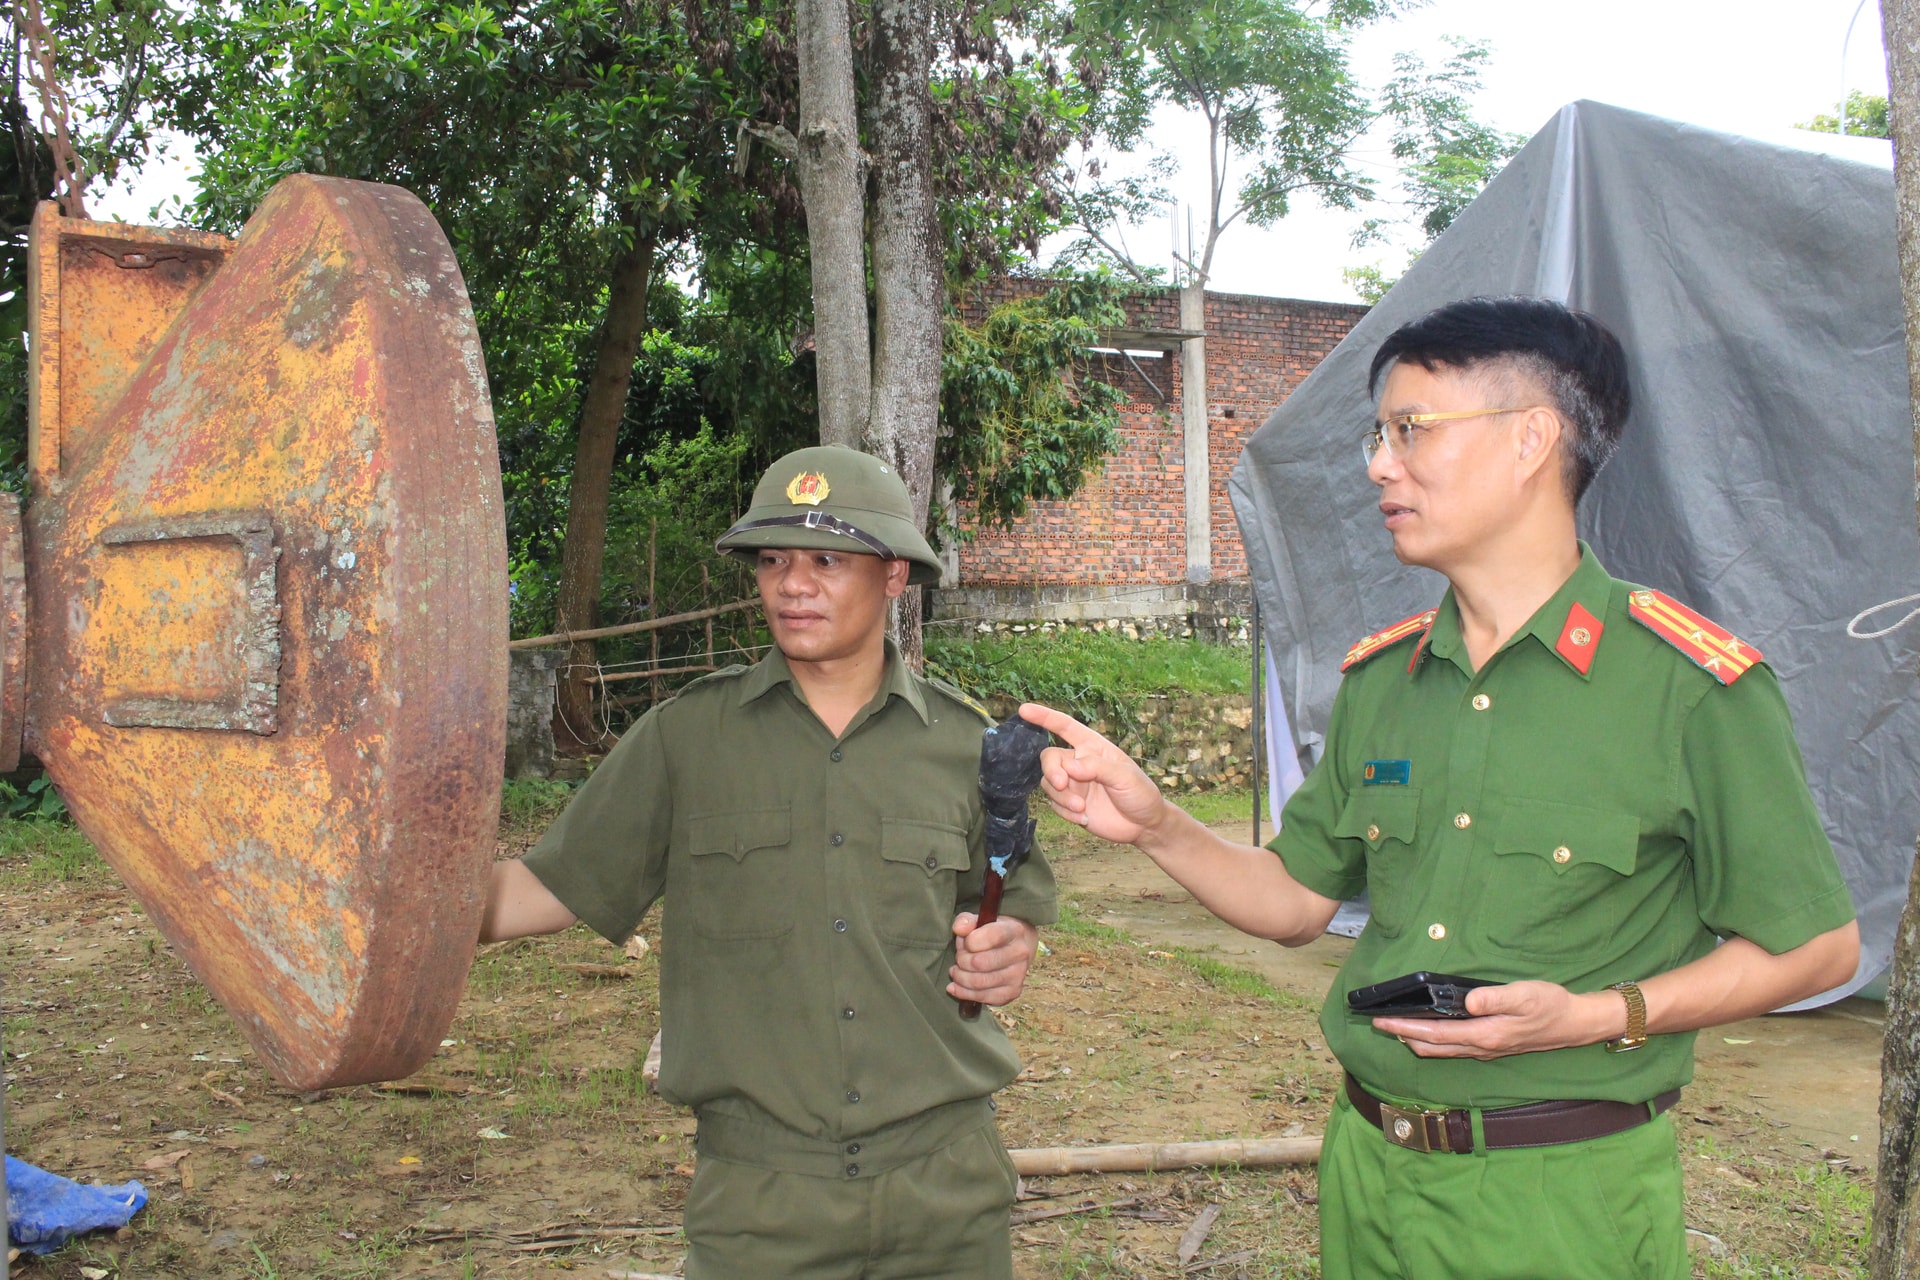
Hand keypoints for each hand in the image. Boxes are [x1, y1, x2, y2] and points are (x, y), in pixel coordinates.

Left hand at [948, 914, 1039, 1007]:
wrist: (1014, 949)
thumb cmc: (990, 934)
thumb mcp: (979, 921)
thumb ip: (966, 921)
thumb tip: (959, 929)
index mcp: (1014, 930)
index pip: (993, 936)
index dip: (971, 941)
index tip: (965, 942)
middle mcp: (1020, 953)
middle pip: (979, 962)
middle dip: (961, 960)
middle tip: (958, 957)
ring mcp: (1018, 975)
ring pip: (978, 982)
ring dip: (960, 977)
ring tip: (956, 970)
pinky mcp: (1012, 992)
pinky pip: (982, 997)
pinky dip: (963, 992)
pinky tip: (956, 985)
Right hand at [1019, 702, 1166, 845]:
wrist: (1143, 825)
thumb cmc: (1140, 793)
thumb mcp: (1125, 777)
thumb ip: (1097, 768)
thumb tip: (1069, 766)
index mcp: (1093, 747)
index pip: (1065, 727)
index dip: (1045, 717)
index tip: (1024, 710)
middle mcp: (1079, 763)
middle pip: (1049, 758)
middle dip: (1052, 770)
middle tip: (1061, 784)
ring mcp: (1073, 784)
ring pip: (1048, 783)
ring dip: (1061, 797)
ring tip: (1082, 808)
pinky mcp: (1069, 805)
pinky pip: (1054, 804)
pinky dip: (1065, 812)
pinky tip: (1084, 818)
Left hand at [1372, 981, 1620, 1059]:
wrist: (1574, 1023)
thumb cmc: (1550, 1005)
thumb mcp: (1524, 995)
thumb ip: (1494, 998)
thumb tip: (1468, 1002)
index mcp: (1484, 1034)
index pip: (1434, 1033)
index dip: (1405, 1027)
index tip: (1381, 1021)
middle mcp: (1480, 1047)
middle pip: (1431, 1046)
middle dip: (1403, 1036)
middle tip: (1379, 1023)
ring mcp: (1485, 1049)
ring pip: (1441, 1050)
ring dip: (1416, 1040)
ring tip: (1396, 1027)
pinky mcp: (1490, 1046)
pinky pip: (1453, 1048)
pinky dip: (1433, 1041)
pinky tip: (1428, 1030)